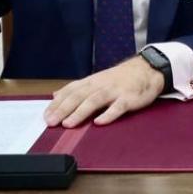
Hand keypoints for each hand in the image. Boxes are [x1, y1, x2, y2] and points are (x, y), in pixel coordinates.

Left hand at [44, 56, 164, 127]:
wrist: (146, 70)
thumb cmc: (119, 78)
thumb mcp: (96, 80)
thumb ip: (76, 88)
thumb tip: (55, 95)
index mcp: (91, 81)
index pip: (70, 91)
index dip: (57, 103)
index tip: (46, 116)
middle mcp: (100, 85)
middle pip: (79, 96)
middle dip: (63, 109)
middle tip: (51, 122)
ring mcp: (115, 91)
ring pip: (95, 100)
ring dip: (80, 112)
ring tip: (68, 124)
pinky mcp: (129, 98)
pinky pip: (118, 107)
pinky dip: (108, 115)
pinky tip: (99, 123)